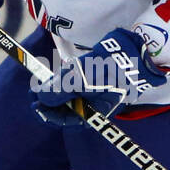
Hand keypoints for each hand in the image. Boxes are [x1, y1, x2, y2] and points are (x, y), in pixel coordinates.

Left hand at [31, 28, 167, 127]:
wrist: (136, 49)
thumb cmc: (110, 69)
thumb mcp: (80, 80)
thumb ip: (58, 91)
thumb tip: (39, 97)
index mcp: (95, 114)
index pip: (66, 120)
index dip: (47, 114)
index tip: (33, 103)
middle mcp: (96, 106)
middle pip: (67, 107)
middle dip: (51, 99)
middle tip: (36, 89)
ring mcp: (98, 91)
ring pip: (71, 93)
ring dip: (59, 86)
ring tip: (52, 76)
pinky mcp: (99, 77)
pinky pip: (79, 81)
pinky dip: (69, 77)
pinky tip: (67, 68)